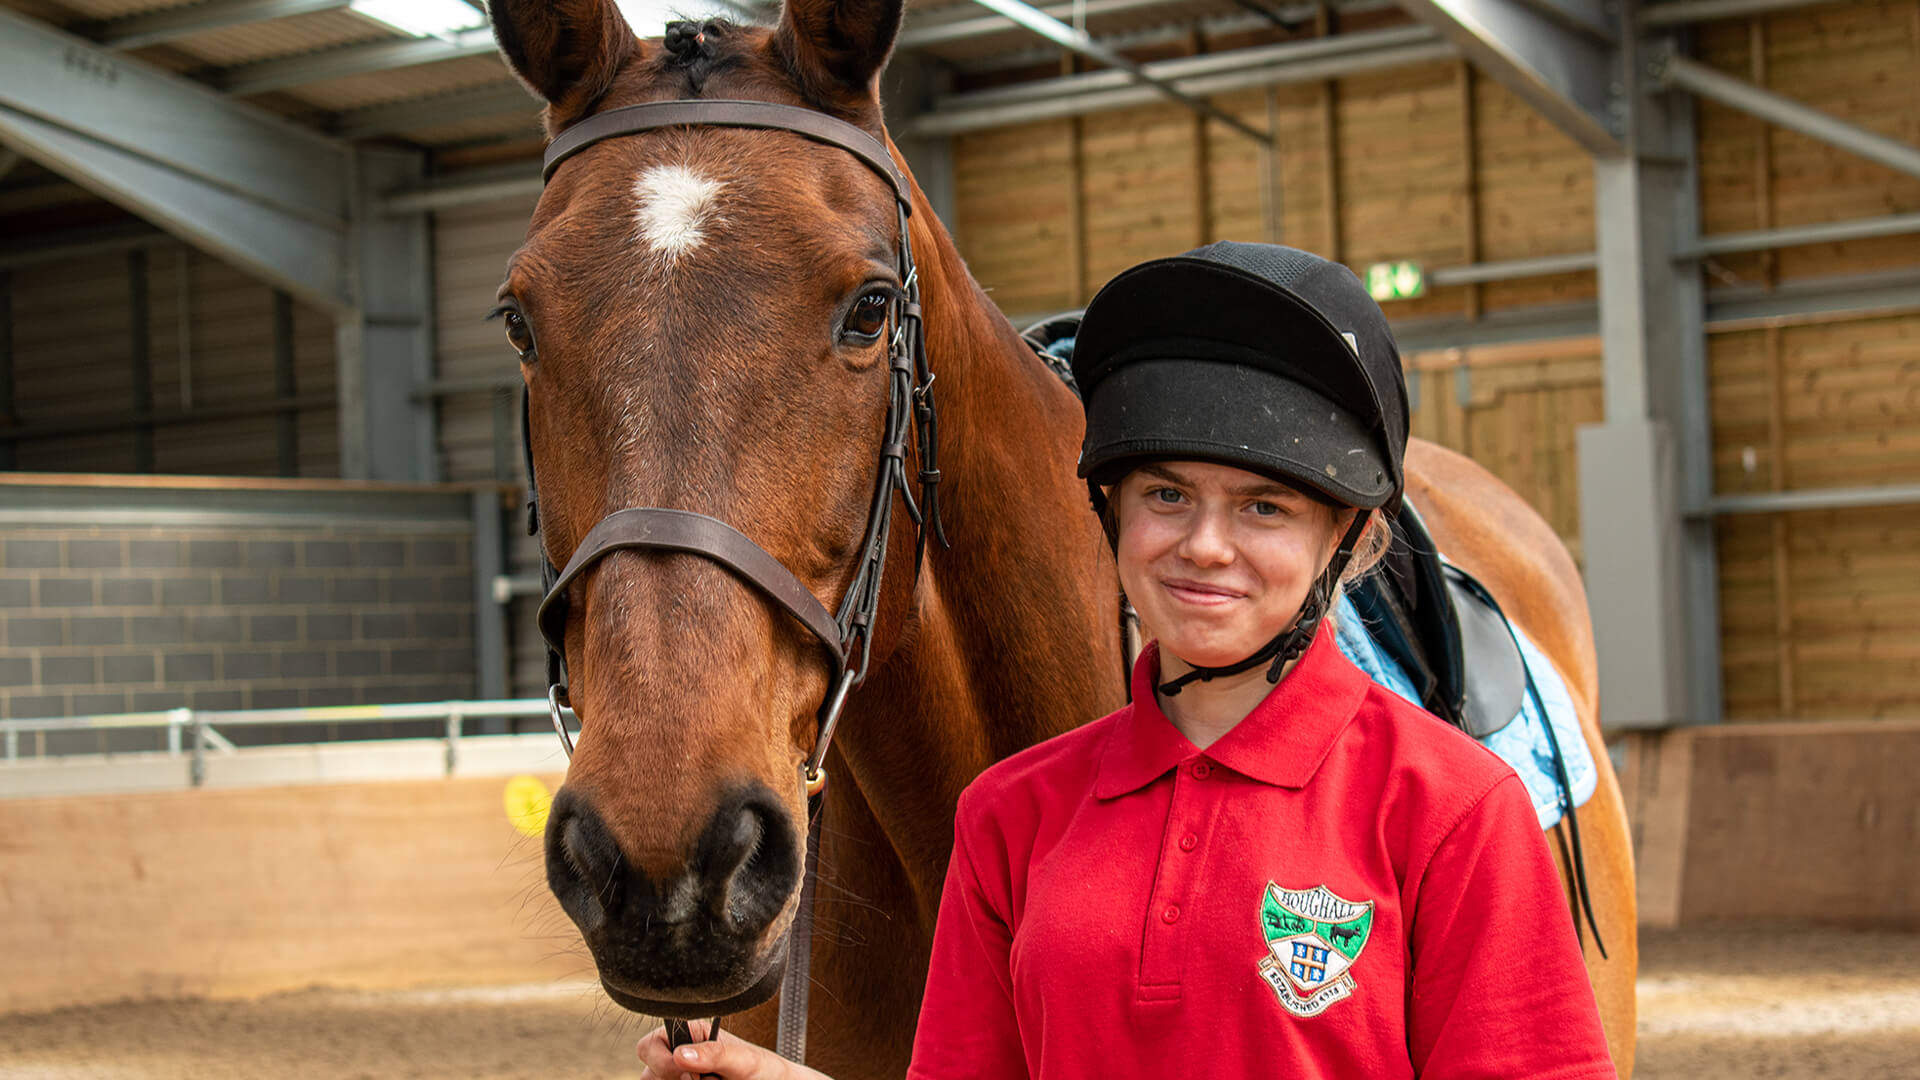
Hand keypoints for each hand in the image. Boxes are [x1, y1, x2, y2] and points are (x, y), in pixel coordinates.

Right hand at [636, 1021, 834, 1079]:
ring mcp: (676, 1079)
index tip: (688, 1073)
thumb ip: (714, 1054)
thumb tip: (681, 1054)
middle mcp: (676, 1058)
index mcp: (687, 1035)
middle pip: (647, 1075)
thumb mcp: (743, 1059)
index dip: (662, 1061)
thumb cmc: (761, 1069)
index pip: (648, 1045)